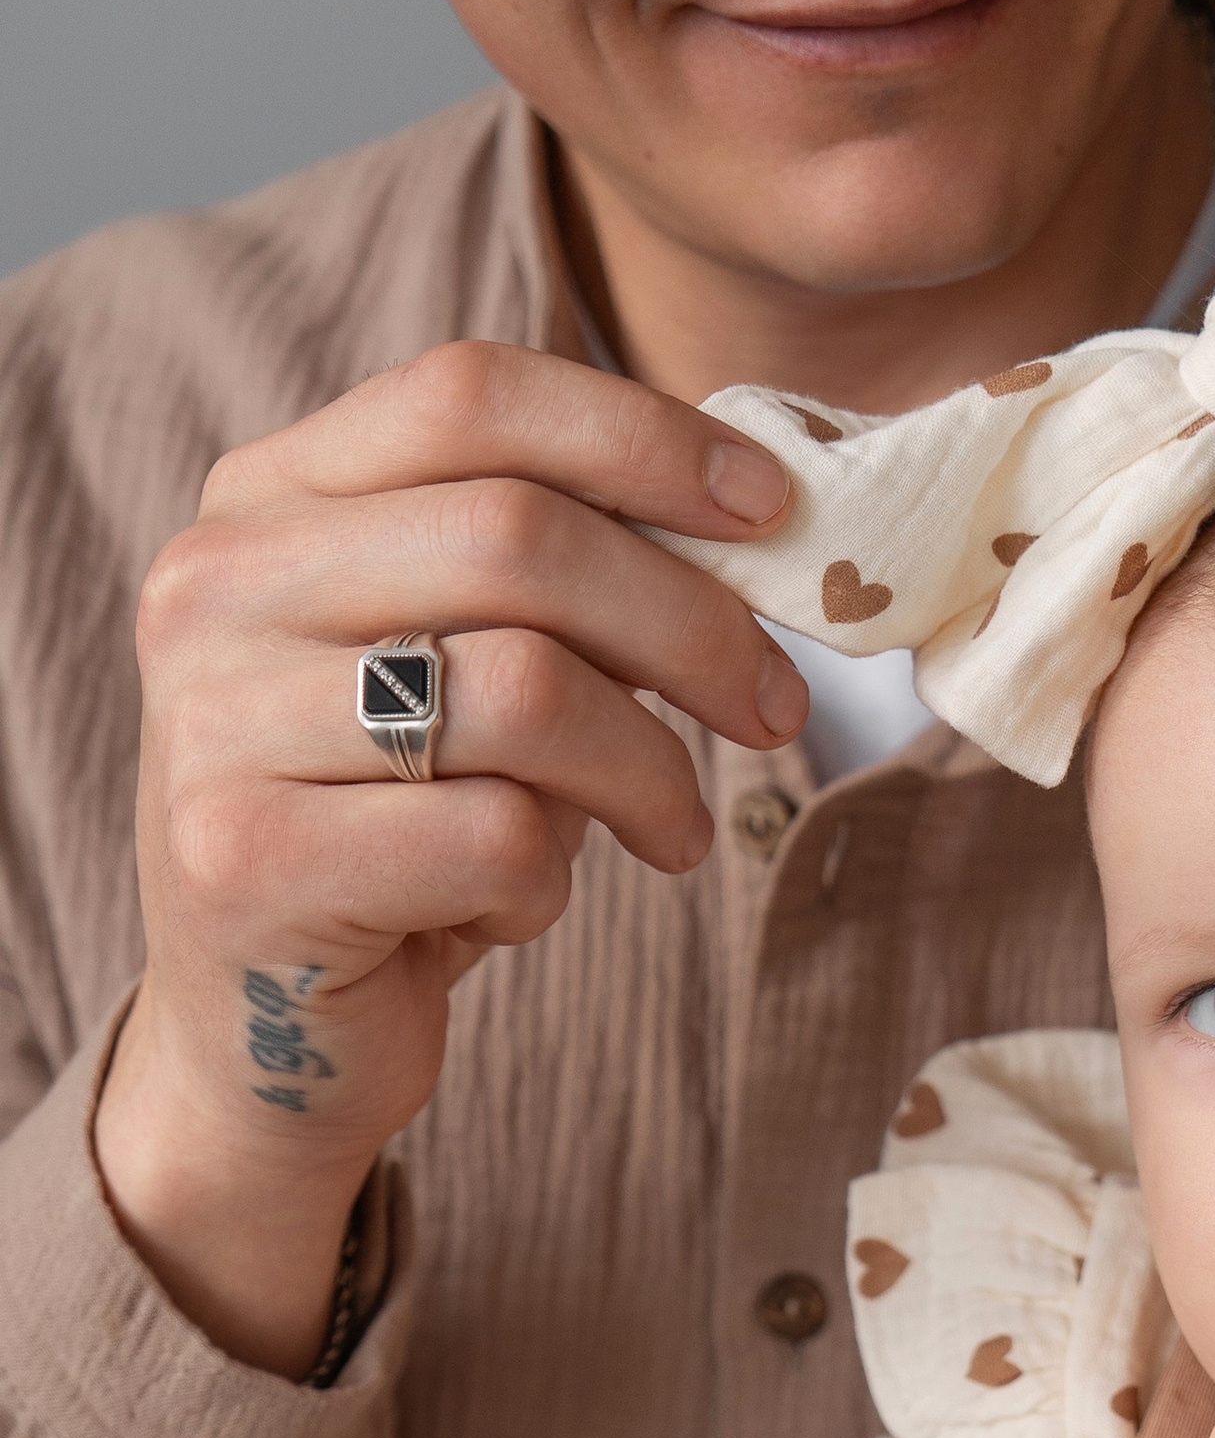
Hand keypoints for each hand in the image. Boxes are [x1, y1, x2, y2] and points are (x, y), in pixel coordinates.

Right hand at [100, 342, 808, 1373]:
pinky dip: (550, 884)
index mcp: (262, 503)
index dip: (640, 437)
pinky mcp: (247, 864)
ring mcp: (214, 724)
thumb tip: (749, 519)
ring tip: (670, 833)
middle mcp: (215, 590)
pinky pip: (494, 838)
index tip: (770, 510)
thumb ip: (554, 581)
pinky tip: (514, 909)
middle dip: (692, 627)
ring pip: (524, 690)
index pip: (468, 396)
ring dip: (645, 772)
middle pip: (519, 537)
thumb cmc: (396, 837)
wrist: (257, 1041)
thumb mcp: (464, 673)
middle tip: (776, 710)